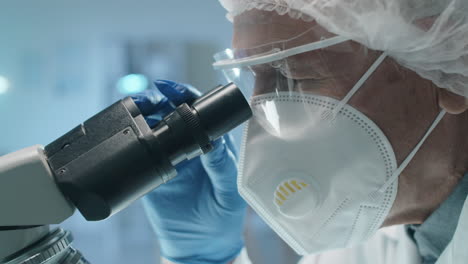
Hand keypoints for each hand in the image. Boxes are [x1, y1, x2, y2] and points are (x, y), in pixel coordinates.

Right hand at [132, 80, 245, 263]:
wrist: (199, 245)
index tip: (174, 89)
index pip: (200, 113)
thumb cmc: (222, 217)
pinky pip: (139, 152)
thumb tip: (214, 140)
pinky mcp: (151, 173)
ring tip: (138, 108)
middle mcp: (188, 148)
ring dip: (144, 113)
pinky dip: (131, 138)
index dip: (187, 96)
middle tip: (152, 96)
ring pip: (153, 127)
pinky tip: (128, 131)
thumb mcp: (228, 191)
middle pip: (172, 113)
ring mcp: (168, 159)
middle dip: (161, 98)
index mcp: (211, 146)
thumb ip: (222, 166)